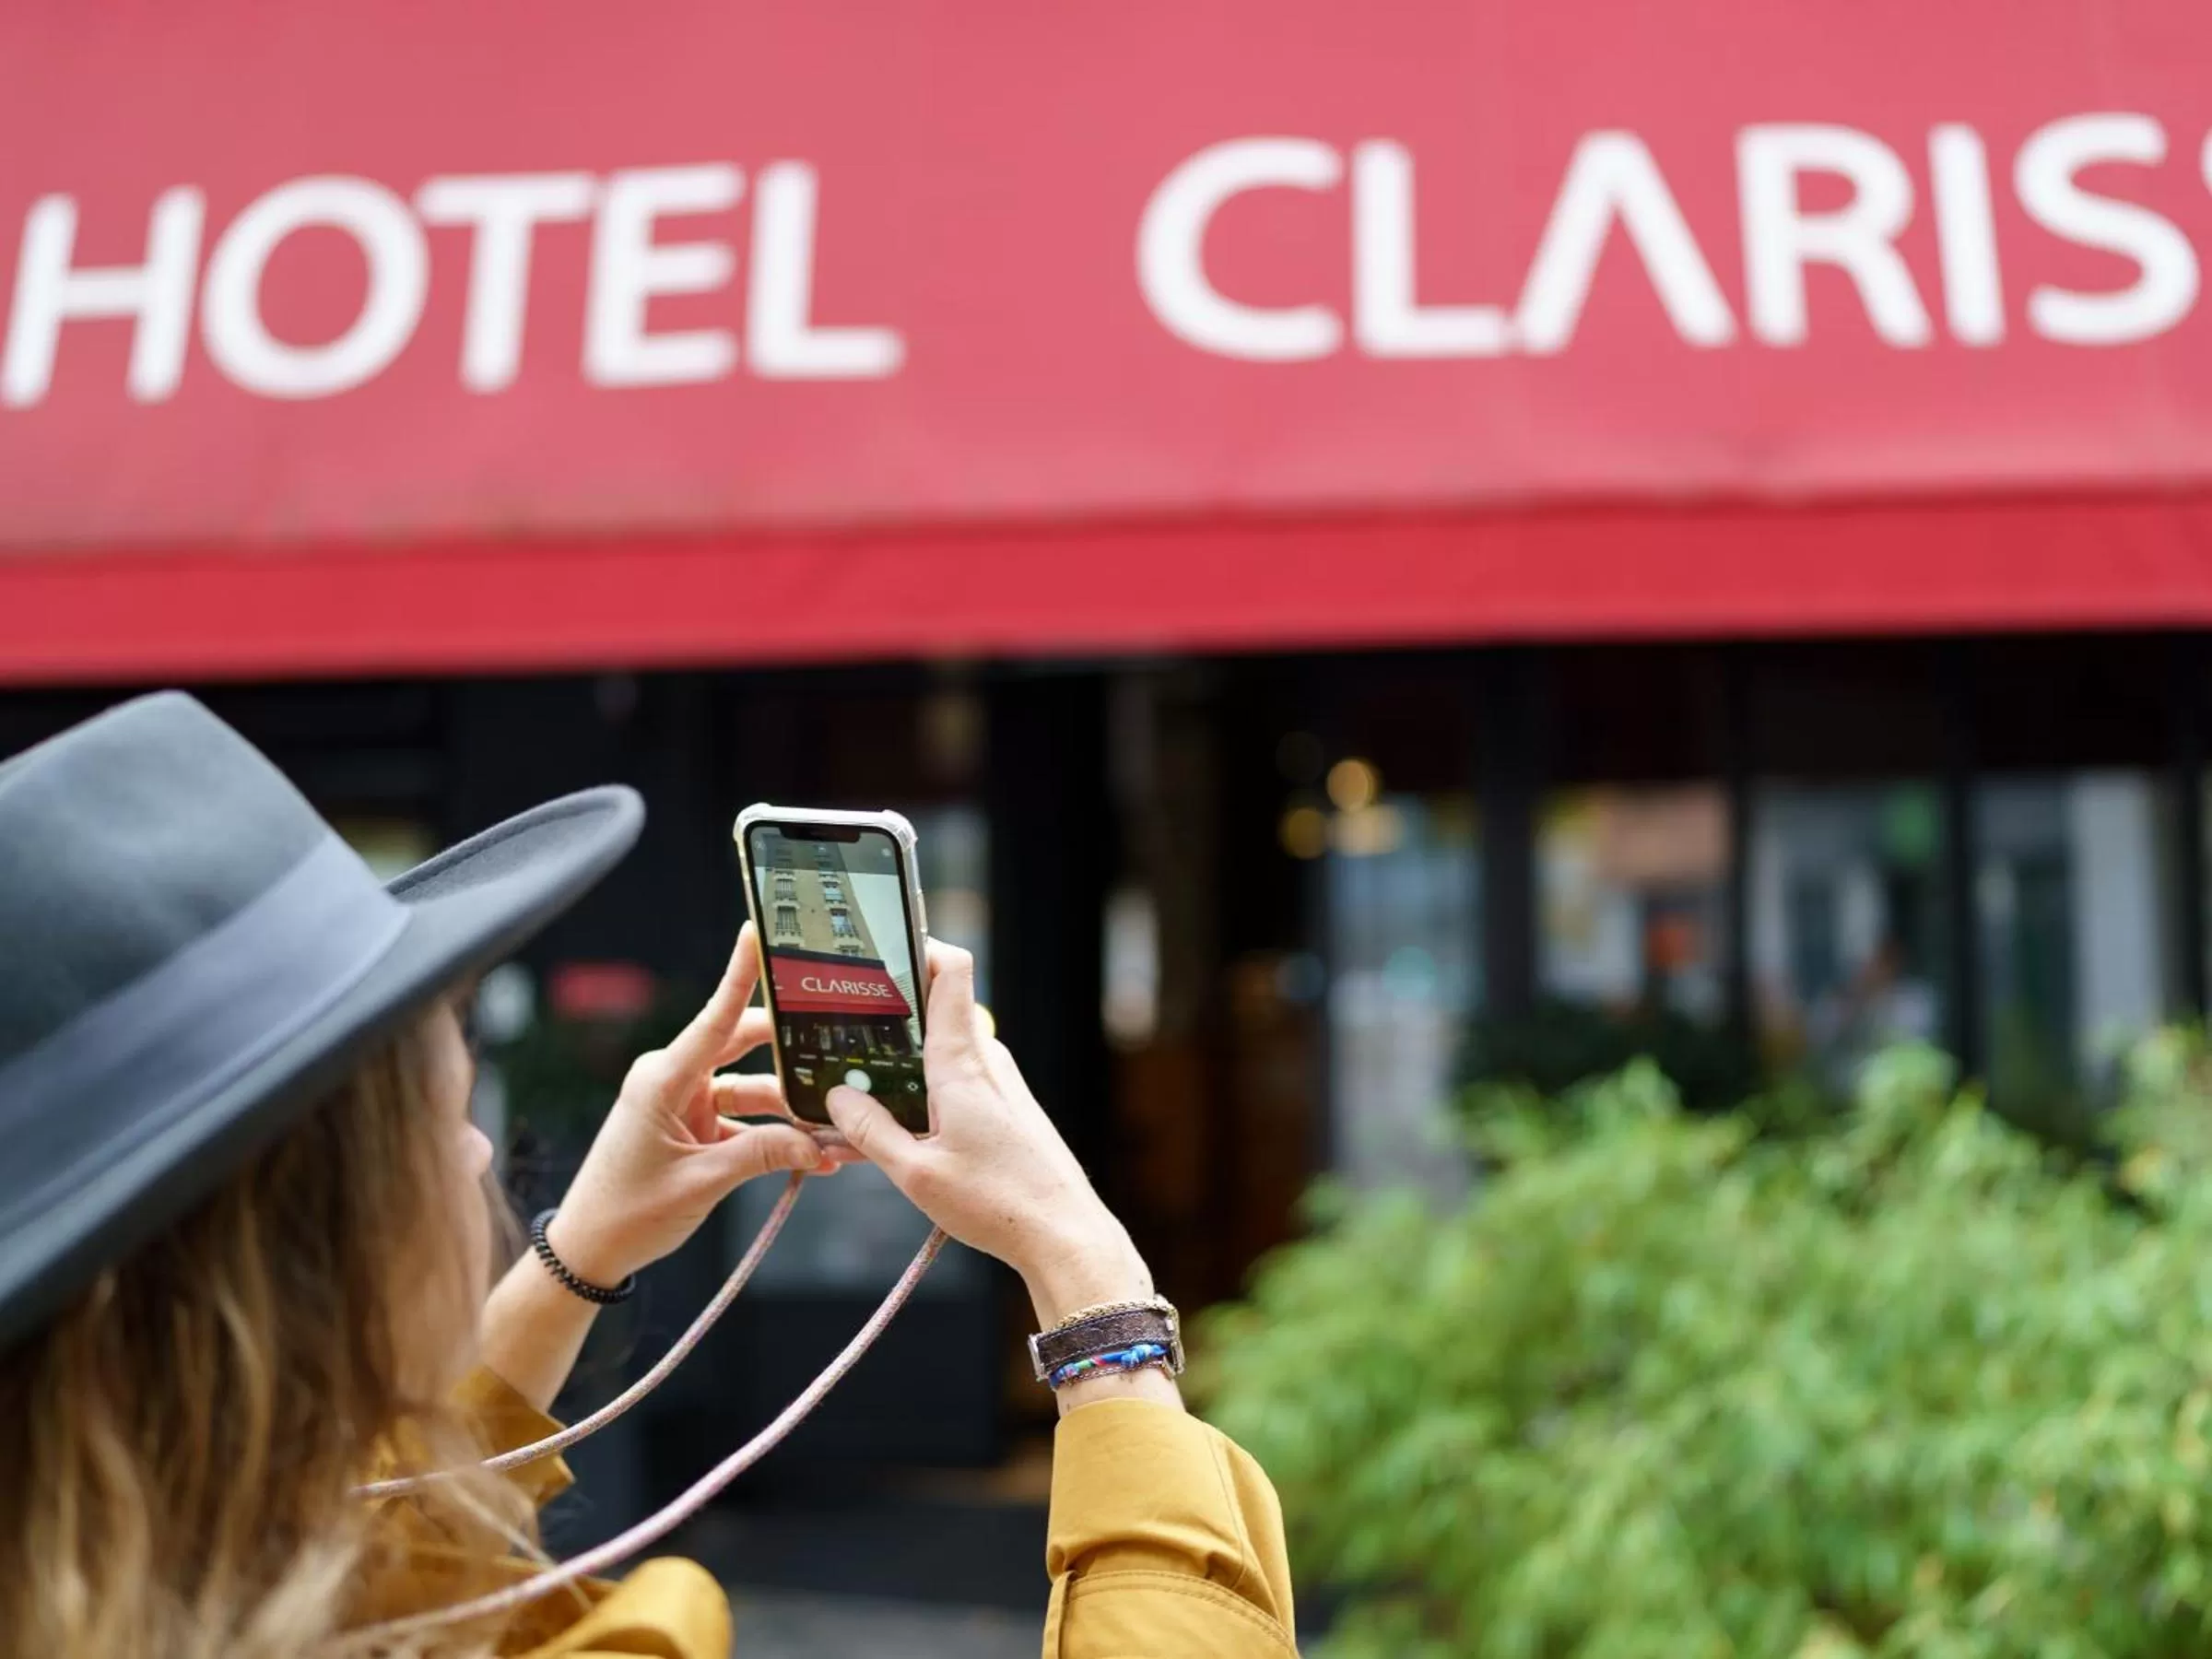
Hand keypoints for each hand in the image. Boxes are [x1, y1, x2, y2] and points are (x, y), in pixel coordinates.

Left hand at [548, 925, 843, 1286]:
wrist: (589, 1252)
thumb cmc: (628, 1214)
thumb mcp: (702, 1183)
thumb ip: (763, 1156)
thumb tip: (820, 1143)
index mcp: (664, 1078)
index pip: (715, 1017)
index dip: (741, 973)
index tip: (759, 933)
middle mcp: (674, 1079)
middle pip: (746, 1047)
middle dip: (796, 1054)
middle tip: (842, 1047)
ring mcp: (684, 1102)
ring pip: (753, 1089)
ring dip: (791, 1109)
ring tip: (838, 1130)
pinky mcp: (692, 1126)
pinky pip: (743, 1120)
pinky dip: (774, 1135)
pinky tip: (814, 1153)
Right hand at [825, 943, 1152, 1328]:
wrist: (1065, 1235)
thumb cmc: (998, 1204)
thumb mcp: (915, 1174)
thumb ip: (869, 1132)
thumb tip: (836, 1098)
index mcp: (962, 1064)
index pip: (951, 972)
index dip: (919, 945)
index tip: (878, 946)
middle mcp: (986, 1062)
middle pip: (935, 1012)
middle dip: (888, 1017)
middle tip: (840, 1031)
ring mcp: (999, 1084)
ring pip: (942, 1052)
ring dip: (902, 1065)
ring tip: (854, 1095)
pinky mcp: (1005, 1109)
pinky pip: (956, 1083)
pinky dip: (924, 1094)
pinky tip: (895, 1129)